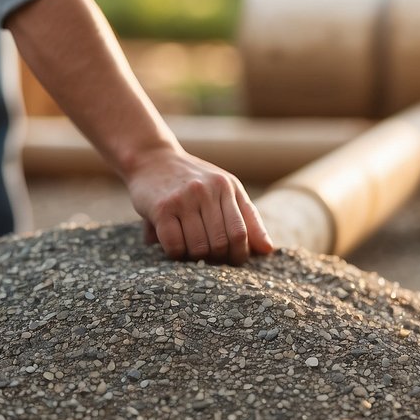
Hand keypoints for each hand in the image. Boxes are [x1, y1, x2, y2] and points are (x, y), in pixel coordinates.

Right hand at [125, 147, 273, 264]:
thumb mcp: (224, 190)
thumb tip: (268, 250)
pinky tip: (174, 247)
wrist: (151, 159)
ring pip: (198, 247)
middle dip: (216, 259)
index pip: (241, 232)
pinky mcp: (162, 208)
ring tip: (190, 252)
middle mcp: (208, 190)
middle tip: (208, 259)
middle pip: (221, 243)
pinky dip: (175, 254)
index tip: (231, 260)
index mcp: (228, 187)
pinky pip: (174, 245)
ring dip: (195, 258)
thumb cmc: (192, 181)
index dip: (239, 254)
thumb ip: (247, 218)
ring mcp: (184, 198)